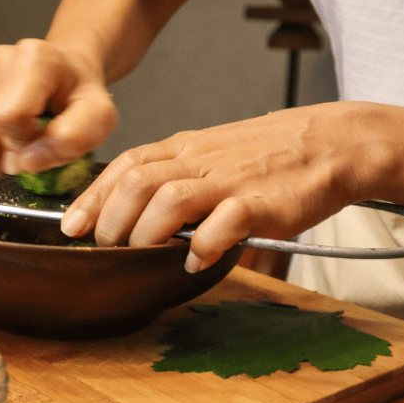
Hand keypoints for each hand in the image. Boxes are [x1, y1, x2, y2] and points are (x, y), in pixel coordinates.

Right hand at [0, 39, 118, 174]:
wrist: (60, 73)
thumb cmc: (76, 96)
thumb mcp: (99, 118)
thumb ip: (75, 139)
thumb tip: (30, 159)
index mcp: (34, 59)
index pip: (8, 116)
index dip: (25, 141)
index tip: (42, 137)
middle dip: (5, 156)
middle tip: (29, 144)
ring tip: (14, 137)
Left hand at [60, 102, 381, 271]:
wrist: (331, 142)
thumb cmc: (267, 155)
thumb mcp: (210, 155)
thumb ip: (174, 178)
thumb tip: (132, 218)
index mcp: (185, 148)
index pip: (125, 165)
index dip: (92, 197)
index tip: (71, 226)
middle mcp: (200, 160)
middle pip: (136, 182)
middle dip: (112, 219)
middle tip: (109, 247)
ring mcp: (231, 180)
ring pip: (169, 198)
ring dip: (146, 232)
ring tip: (144, 254)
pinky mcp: (263, 202)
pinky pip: (225, 222)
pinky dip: (203, 244)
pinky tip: (195, 260)